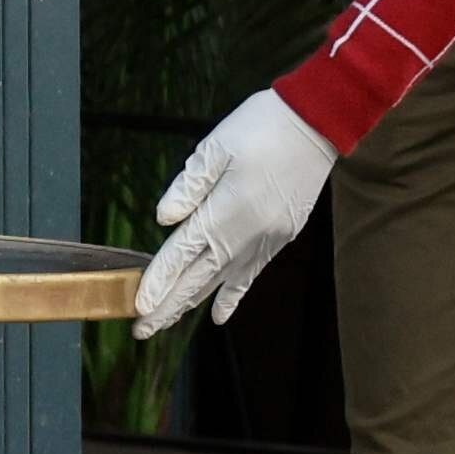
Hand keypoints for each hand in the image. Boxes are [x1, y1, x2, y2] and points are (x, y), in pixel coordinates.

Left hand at [133, 88, 339, 334]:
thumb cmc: (262, 127)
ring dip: (192, 304)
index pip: (181, 254)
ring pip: (221, 281)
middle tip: (143, 330)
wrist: (317, 124)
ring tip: (166, 324)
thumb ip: (189, 186)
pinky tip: (218, 316)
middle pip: (197, 278)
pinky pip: (250, 275)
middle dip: (168, 306)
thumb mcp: (217, 146)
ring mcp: (265, 239)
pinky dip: (232, 295)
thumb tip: (163, 218)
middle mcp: (244, 234)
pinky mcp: (281, 237)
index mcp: (223, 210)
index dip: (158, 282)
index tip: (138, 307)